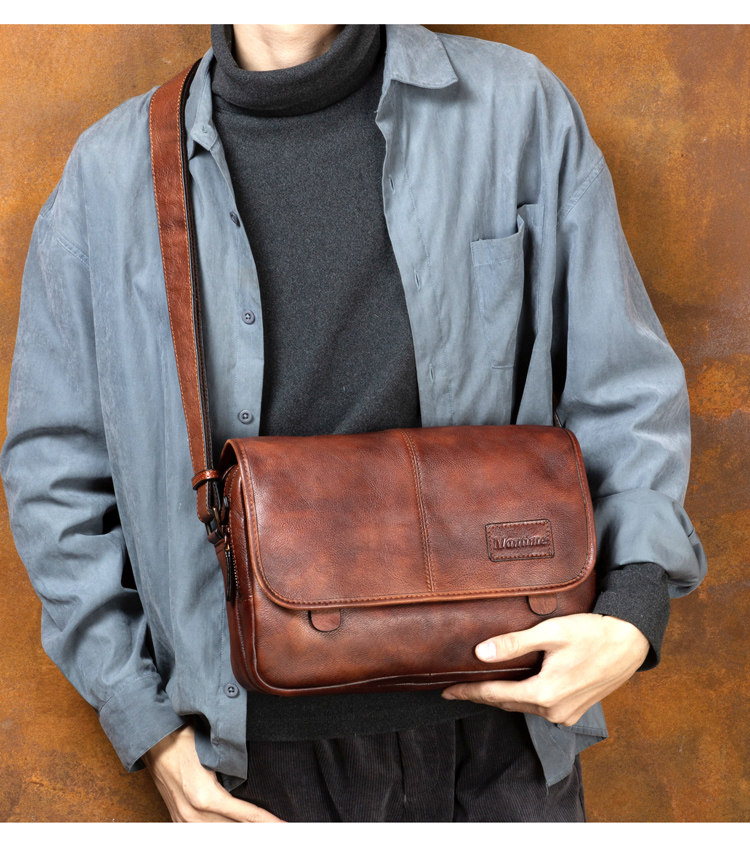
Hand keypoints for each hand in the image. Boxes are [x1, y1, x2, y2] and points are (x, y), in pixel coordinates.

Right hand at [142, 724, 283, 821]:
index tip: (284, 827)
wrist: (153, 742)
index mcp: (206, 797)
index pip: (247, 816)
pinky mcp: (179, 820)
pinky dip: (223, 830)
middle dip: (258, 830)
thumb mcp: (214, 750)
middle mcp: (194, 815)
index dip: (268, 822)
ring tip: (263, 830)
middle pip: (235, 831)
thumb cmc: (183, 739)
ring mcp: (184, 821)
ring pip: (219, 834)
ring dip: (240, 831)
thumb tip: (258, 774)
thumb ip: (235, 767)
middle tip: (280, 830)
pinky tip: (237, 829)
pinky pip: (204, 832)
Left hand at [441, 613, 649, 725]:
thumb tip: (480, 654)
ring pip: (524, 706)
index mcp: (544, 694)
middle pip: (508, 703)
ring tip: (483, 686)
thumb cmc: (592, 633)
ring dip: (504, 697)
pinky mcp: (575, 711)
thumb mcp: (550, 633)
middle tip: (459, 688)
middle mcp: (554, 711)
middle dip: (483, 695)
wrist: (630, 642)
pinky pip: (541, 708)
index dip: (469, 692)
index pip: (495, 695)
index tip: (446, 692)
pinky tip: (516, 686)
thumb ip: (514, 644)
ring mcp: (566, 715)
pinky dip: (524, 698)